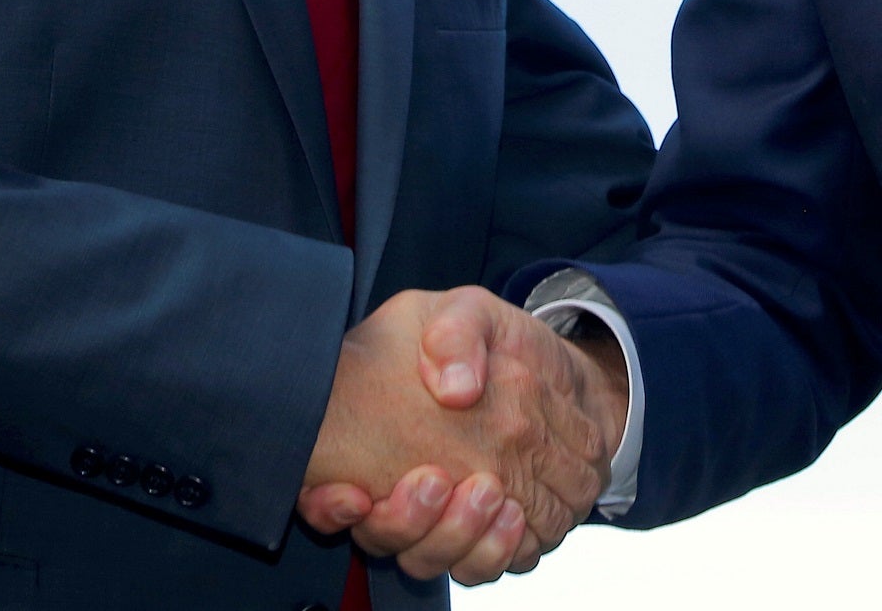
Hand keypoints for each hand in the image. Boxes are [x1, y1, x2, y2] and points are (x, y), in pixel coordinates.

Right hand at [297, 288, 627, 582]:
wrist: (553, 369)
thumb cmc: (498, 344)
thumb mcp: (470, 313)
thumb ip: (456, 333)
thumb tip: (454, 388)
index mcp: (381, 437)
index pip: (331, 496)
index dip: (328, 507)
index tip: (353, 494)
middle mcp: (403, 488)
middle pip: (383, 536)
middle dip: (404, 522)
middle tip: (435, 482)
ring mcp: (445, 517)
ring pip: (429, 559)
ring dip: (454, 537)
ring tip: (487, 495)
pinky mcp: (490, 535)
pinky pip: (481, 567)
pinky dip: (495, 552)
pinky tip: (513, 518)